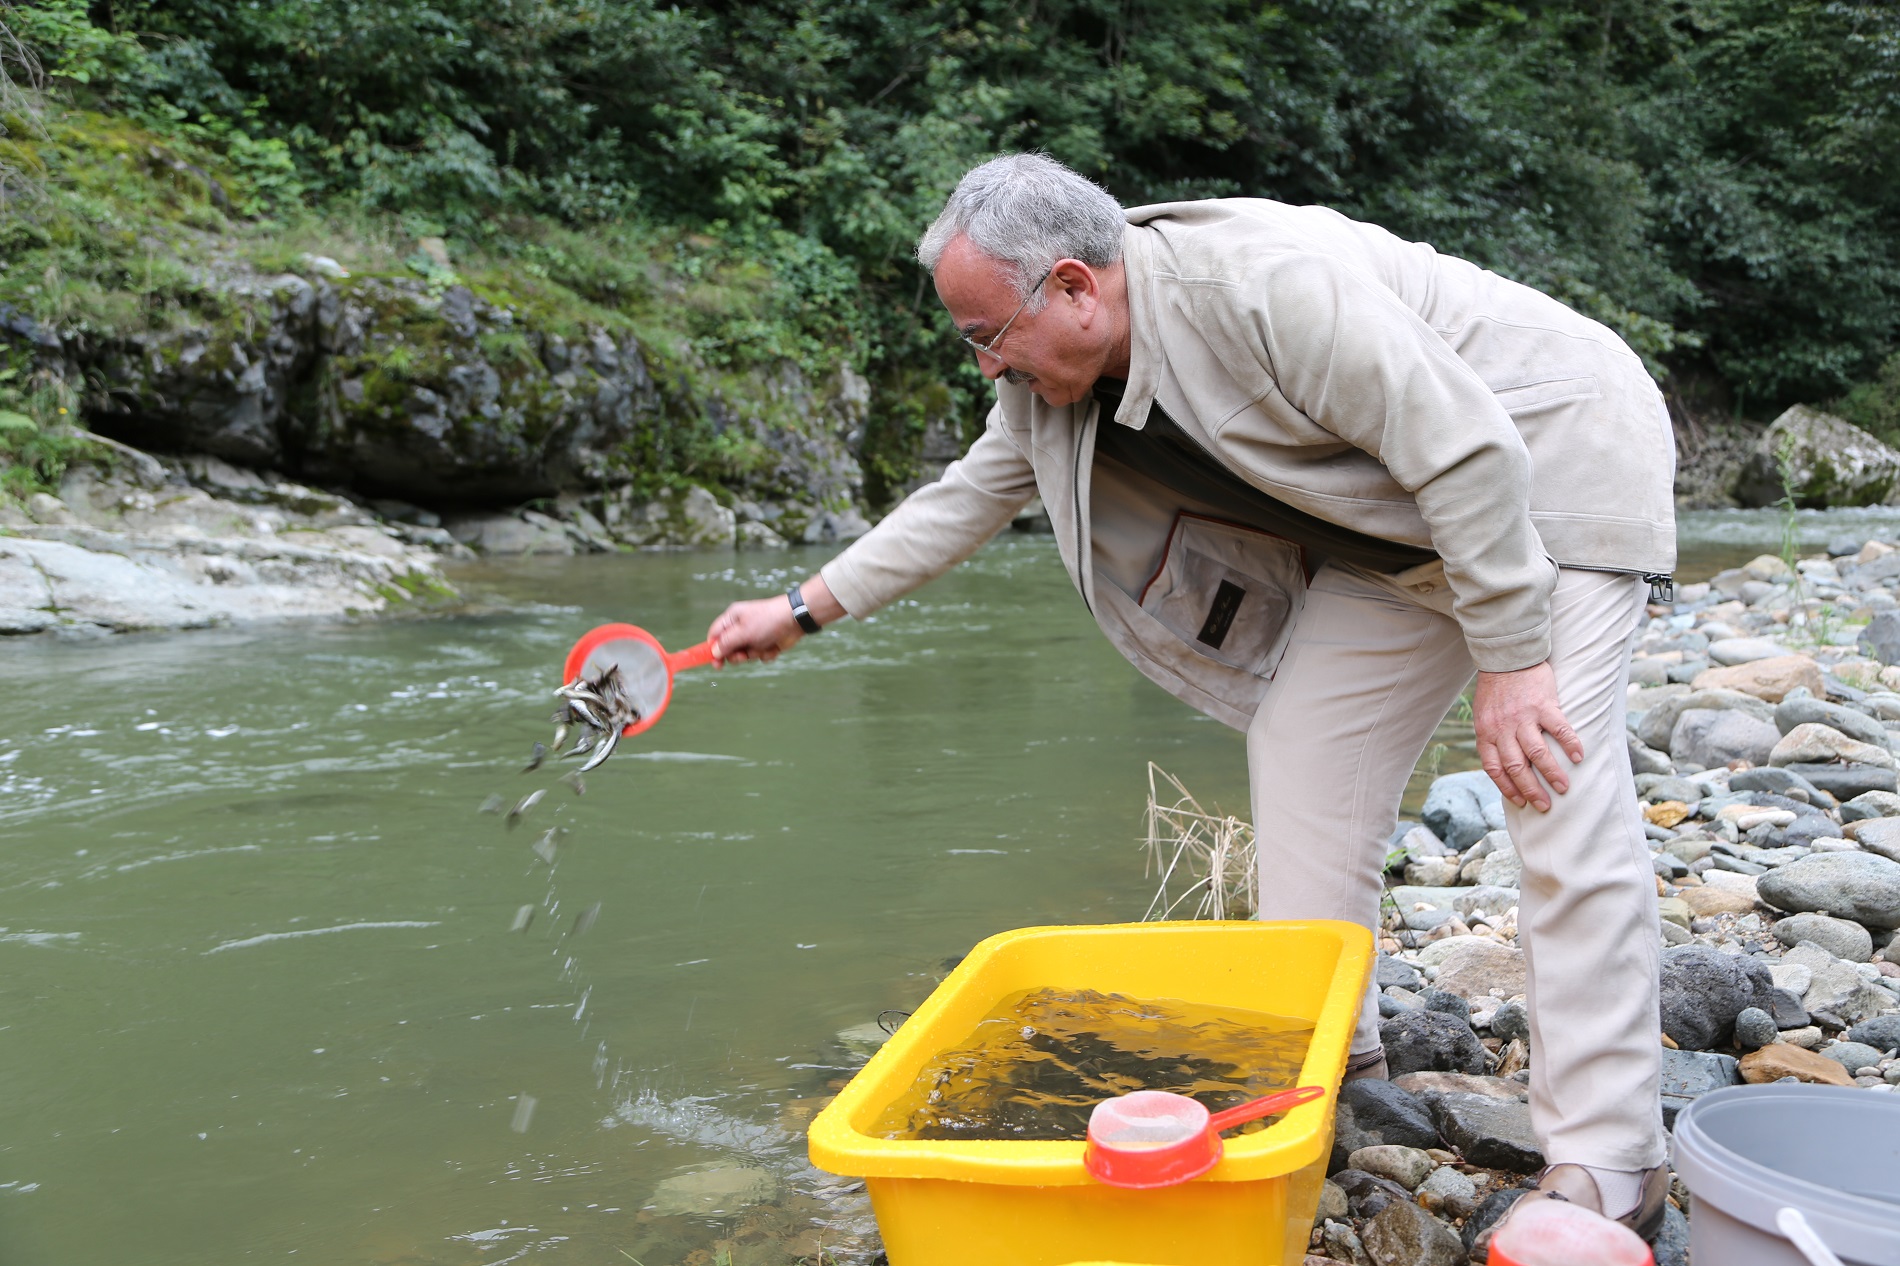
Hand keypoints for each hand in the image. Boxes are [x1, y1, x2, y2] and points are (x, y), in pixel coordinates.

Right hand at [706, 575, 844, 664]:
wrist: (795, 619)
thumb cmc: (768, 621)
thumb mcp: (743, 632)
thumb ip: (727, 643)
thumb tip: (714, 652)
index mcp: (732, 618)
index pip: (715, 635)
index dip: (713, 650)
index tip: (715, 664)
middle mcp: (741, 627)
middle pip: (729, 649)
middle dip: (738, 655)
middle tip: (745, 654)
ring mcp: (754, 636)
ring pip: (746, 655)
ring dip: (755, 654)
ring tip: (764, 644)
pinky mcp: (766, 643)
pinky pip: (760, 656)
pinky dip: (767, 653)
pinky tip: (774, 645)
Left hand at [1472, 662, 1582, 812]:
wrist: (1506, 658)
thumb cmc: (1496, 691)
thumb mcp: (1484, 717)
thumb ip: (1493, 740)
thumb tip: (1505, 767)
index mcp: (1486, 733)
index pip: (1495, 768)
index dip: (1507, 787)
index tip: (1520, 802)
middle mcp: (1503, 728)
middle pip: (1516, 767)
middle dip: (1531, 790)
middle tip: (1544, 805)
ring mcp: (1523, 717)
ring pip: (1537, 753)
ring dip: (1551, 773)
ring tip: (1563, 788)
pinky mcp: (1543, 705)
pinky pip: (1559, 729)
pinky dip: (1570, 745)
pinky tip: (1579, 757)